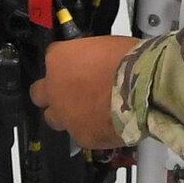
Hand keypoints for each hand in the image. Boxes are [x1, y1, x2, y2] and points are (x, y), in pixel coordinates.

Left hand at [29, 34, 140, 148]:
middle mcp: (55, 89)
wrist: (144, 91)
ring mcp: (65, 115)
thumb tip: (95, 61)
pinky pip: (78, 134)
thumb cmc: (132, 63)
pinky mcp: (81, 137)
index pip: (50, 59)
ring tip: (87, 111)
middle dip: (52, 92)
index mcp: (59, 59)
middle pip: (39, 93)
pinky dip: (89, 130)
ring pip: (53, 118)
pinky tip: (105, 123)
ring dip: (65, 114)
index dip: (64, 64)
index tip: (74, 66)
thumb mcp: (106, 45)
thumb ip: (90, 56)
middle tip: (70, 91)